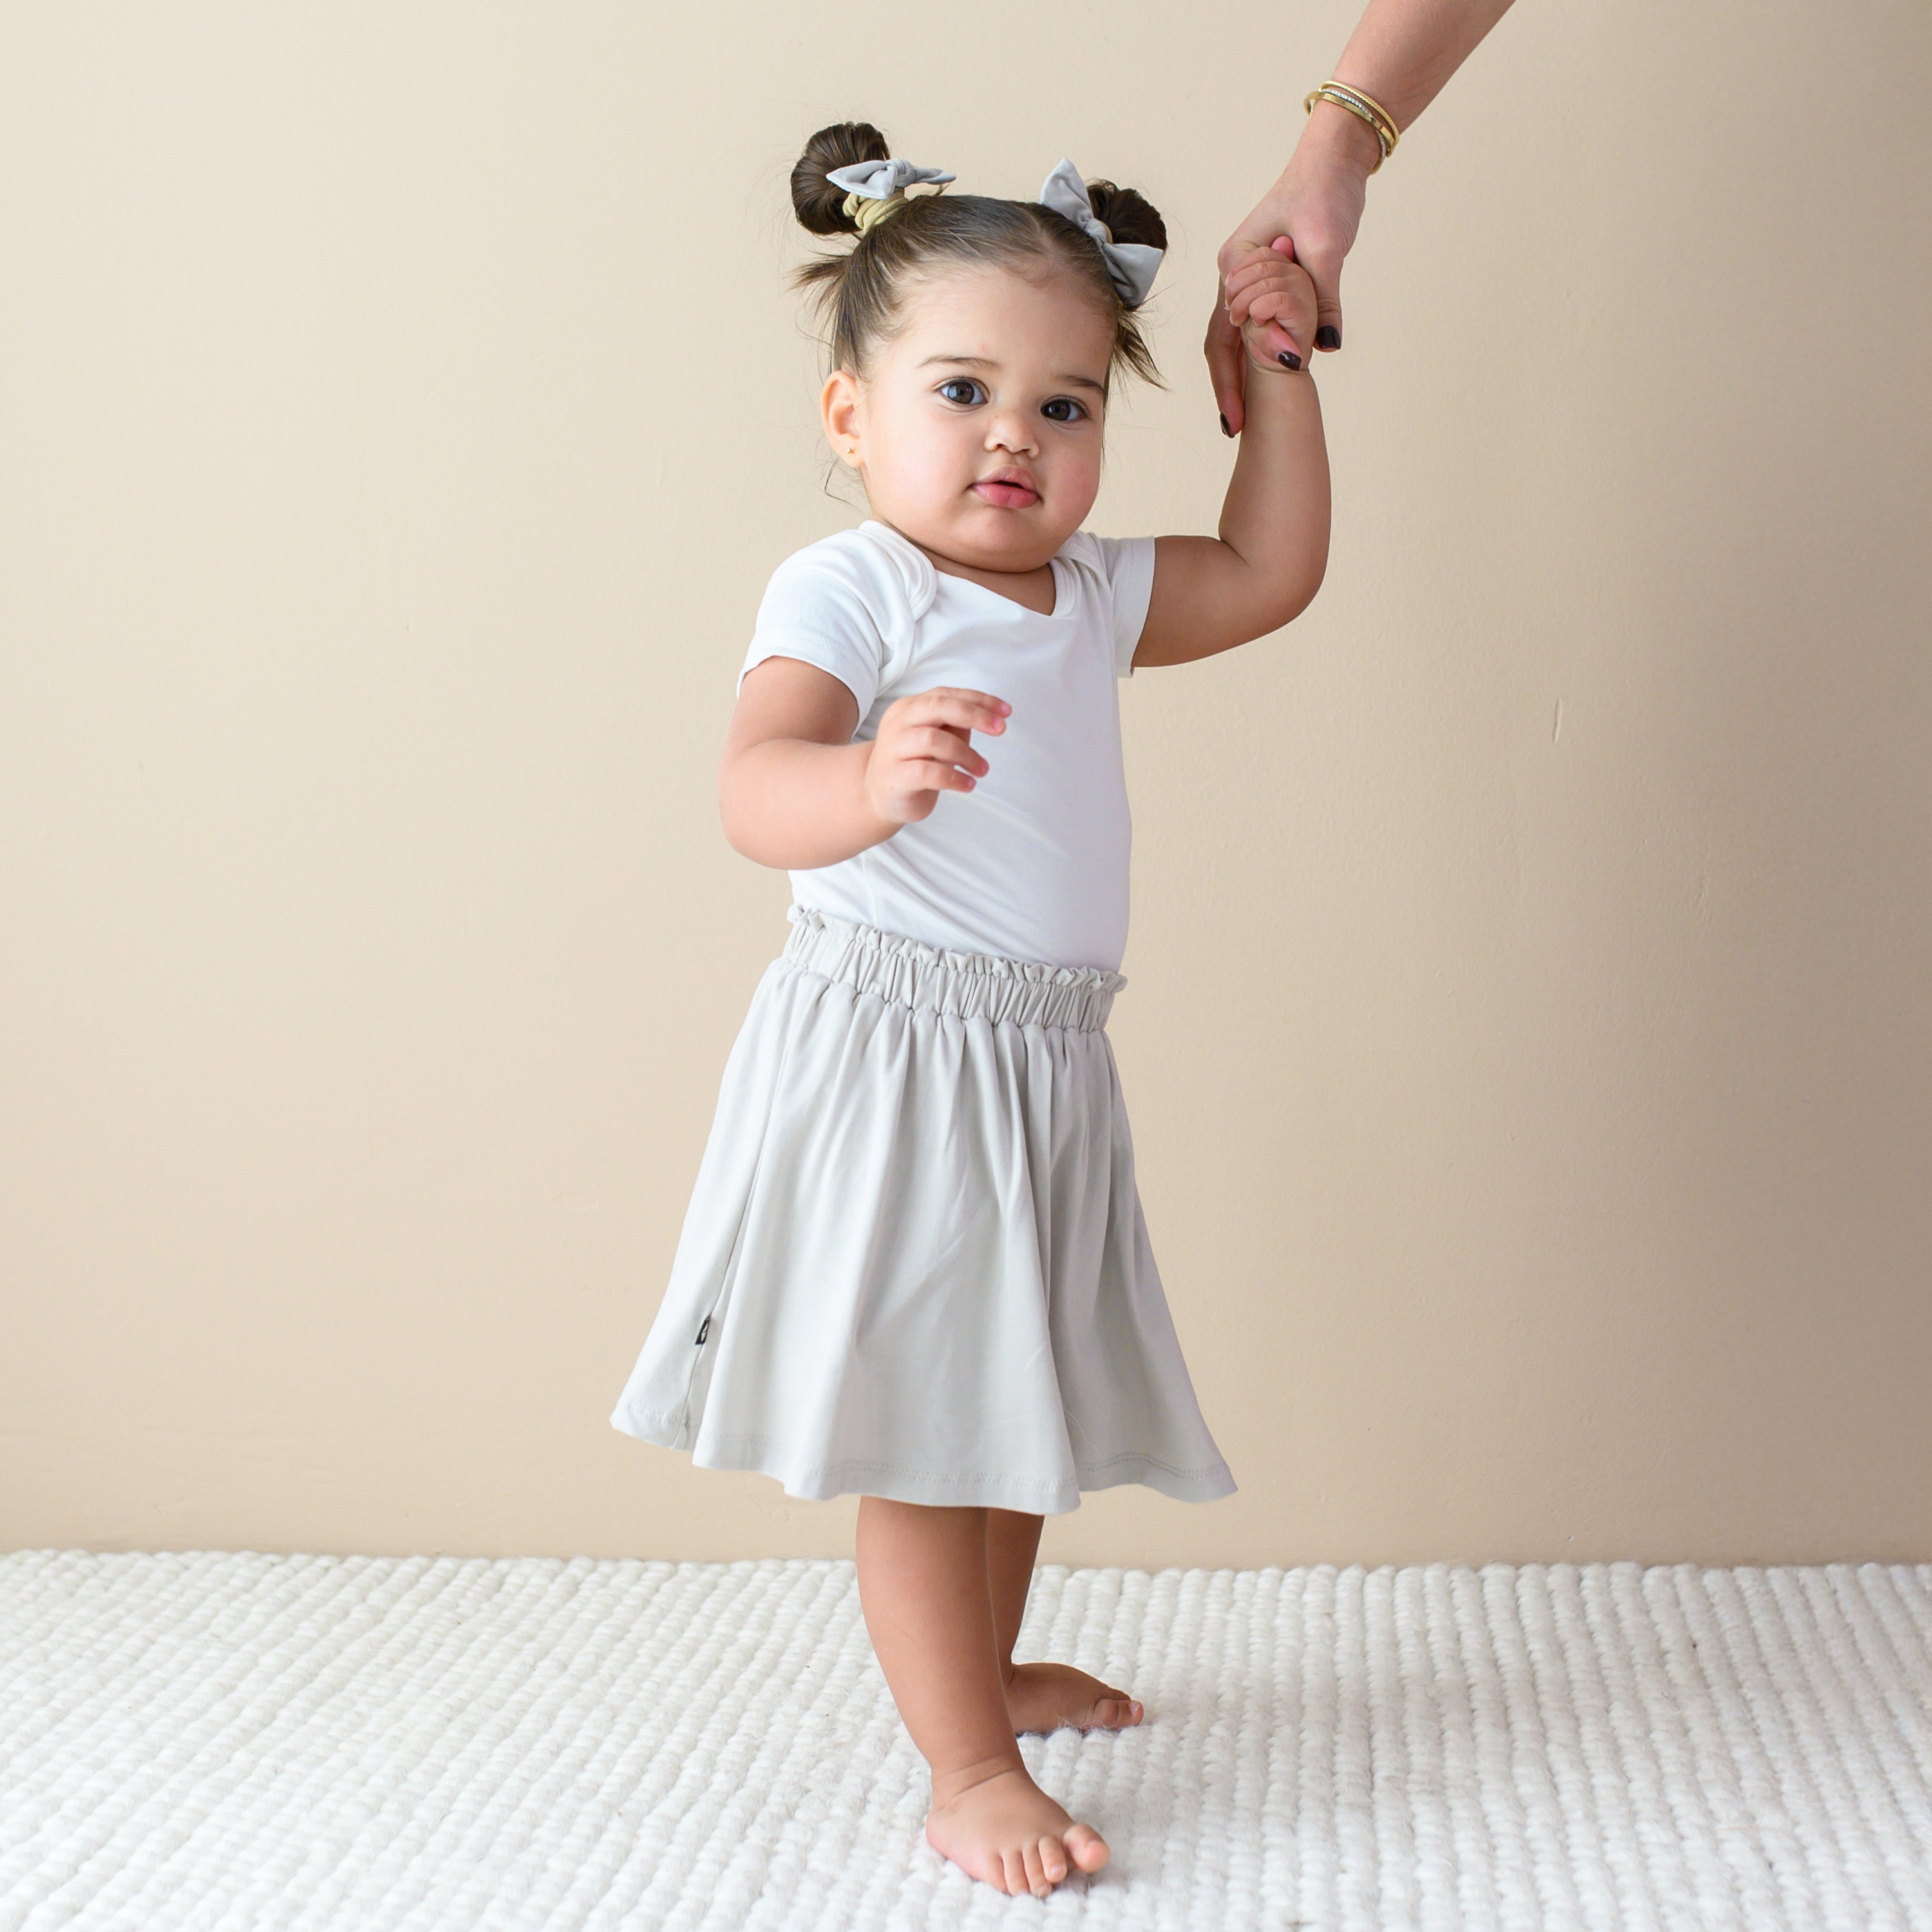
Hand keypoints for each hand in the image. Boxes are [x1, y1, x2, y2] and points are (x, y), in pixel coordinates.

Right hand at [862, 686, 1008, 825]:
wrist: (877, 796)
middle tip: (1000, 730)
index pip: (947, 694)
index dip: (979, 700)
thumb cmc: (913, 763)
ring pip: (933, 740)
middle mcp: (898, 723)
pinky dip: (954, 778)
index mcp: (910, 707)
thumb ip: (956, 725)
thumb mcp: (938, 738)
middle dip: (974, 715)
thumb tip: (990, 716)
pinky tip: (968, 785)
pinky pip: (928, 772)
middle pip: (938, 707)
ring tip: (982, 769)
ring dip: (966, 754)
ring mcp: (893, 749)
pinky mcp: (895, 778)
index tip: (1006, 712)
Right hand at [1205, 110, 1375, 432]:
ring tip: (1243, 416)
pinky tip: (1264, 382)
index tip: (1242, 416)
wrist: (1336, 156)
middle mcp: (1234, 274)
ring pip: (1236, 336)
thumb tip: (1326, 346)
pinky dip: (1258, 353)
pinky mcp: (1268, 276)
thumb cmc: (1325, 190)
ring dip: (1240, 375)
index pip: (1226, 333)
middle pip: (1222, 342)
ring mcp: (1248, 276)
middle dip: (1228, 387)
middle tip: (1234, 429)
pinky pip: (1256, 324)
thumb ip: (1324, 298)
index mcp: (1237, 264)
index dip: (1234, 378)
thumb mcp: (1327, 246)